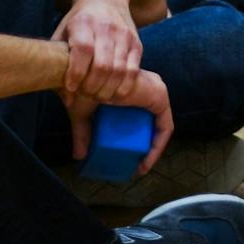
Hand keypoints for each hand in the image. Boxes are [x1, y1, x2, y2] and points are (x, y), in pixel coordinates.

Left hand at [51, 0, 141, 101]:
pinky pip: (133, 72)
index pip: (83, 50)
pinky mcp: (136, 44)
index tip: (71, 86)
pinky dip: (123, 88)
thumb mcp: (62, 35)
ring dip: (107, 91)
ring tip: (97, 96)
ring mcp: (124, 36)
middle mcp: (106, 28)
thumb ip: (59, 66)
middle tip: (85, 95)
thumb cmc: (78, 22)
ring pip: (119, 72)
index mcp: (83, 23)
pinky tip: (113, 93)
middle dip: (92, 88)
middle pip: (102, 66)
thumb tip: (67, 99)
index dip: (76, 73)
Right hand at [58, 68, 173, 172]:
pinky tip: (146, 161)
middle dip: (147, 145)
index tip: (133, 161)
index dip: (142, 140)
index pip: (146, 117)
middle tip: (135, 164)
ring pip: (160, 125)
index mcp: (135, 86)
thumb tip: (78, 156)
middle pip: (153, 121)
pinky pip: (165, 126)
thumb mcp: (84, 115)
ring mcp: (156, 89)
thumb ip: (83, 134)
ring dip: (153, 149)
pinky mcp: (159, 96)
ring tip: (140, 166)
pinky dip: (158, 145)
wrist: (81, 78)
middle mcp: (150, 85)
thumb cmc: (81, 90)